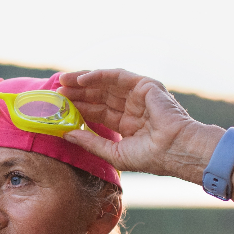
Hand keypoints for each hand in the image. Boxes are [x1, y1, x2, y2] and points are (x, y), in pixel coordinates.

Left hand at [58, 69, 202, 176]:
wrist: (176, 151)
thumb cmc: (151, 157)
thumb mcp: (114, 153)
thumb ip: (90, 142)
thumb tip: (66, 133)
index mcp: (127, 124)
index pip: (98, 112)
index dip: (79, 108)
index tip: (59, 106)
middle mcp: (132, 107)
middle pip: (98, 96)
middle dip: (77, 93)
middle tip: (56, 91)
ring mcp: (138, 95)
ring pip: (105, 84)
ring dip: (83, 81)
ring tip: (63, 82)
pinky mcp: (144, 85)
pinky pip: (116, 76)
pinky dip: (98, 75)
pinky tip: (81, 80)